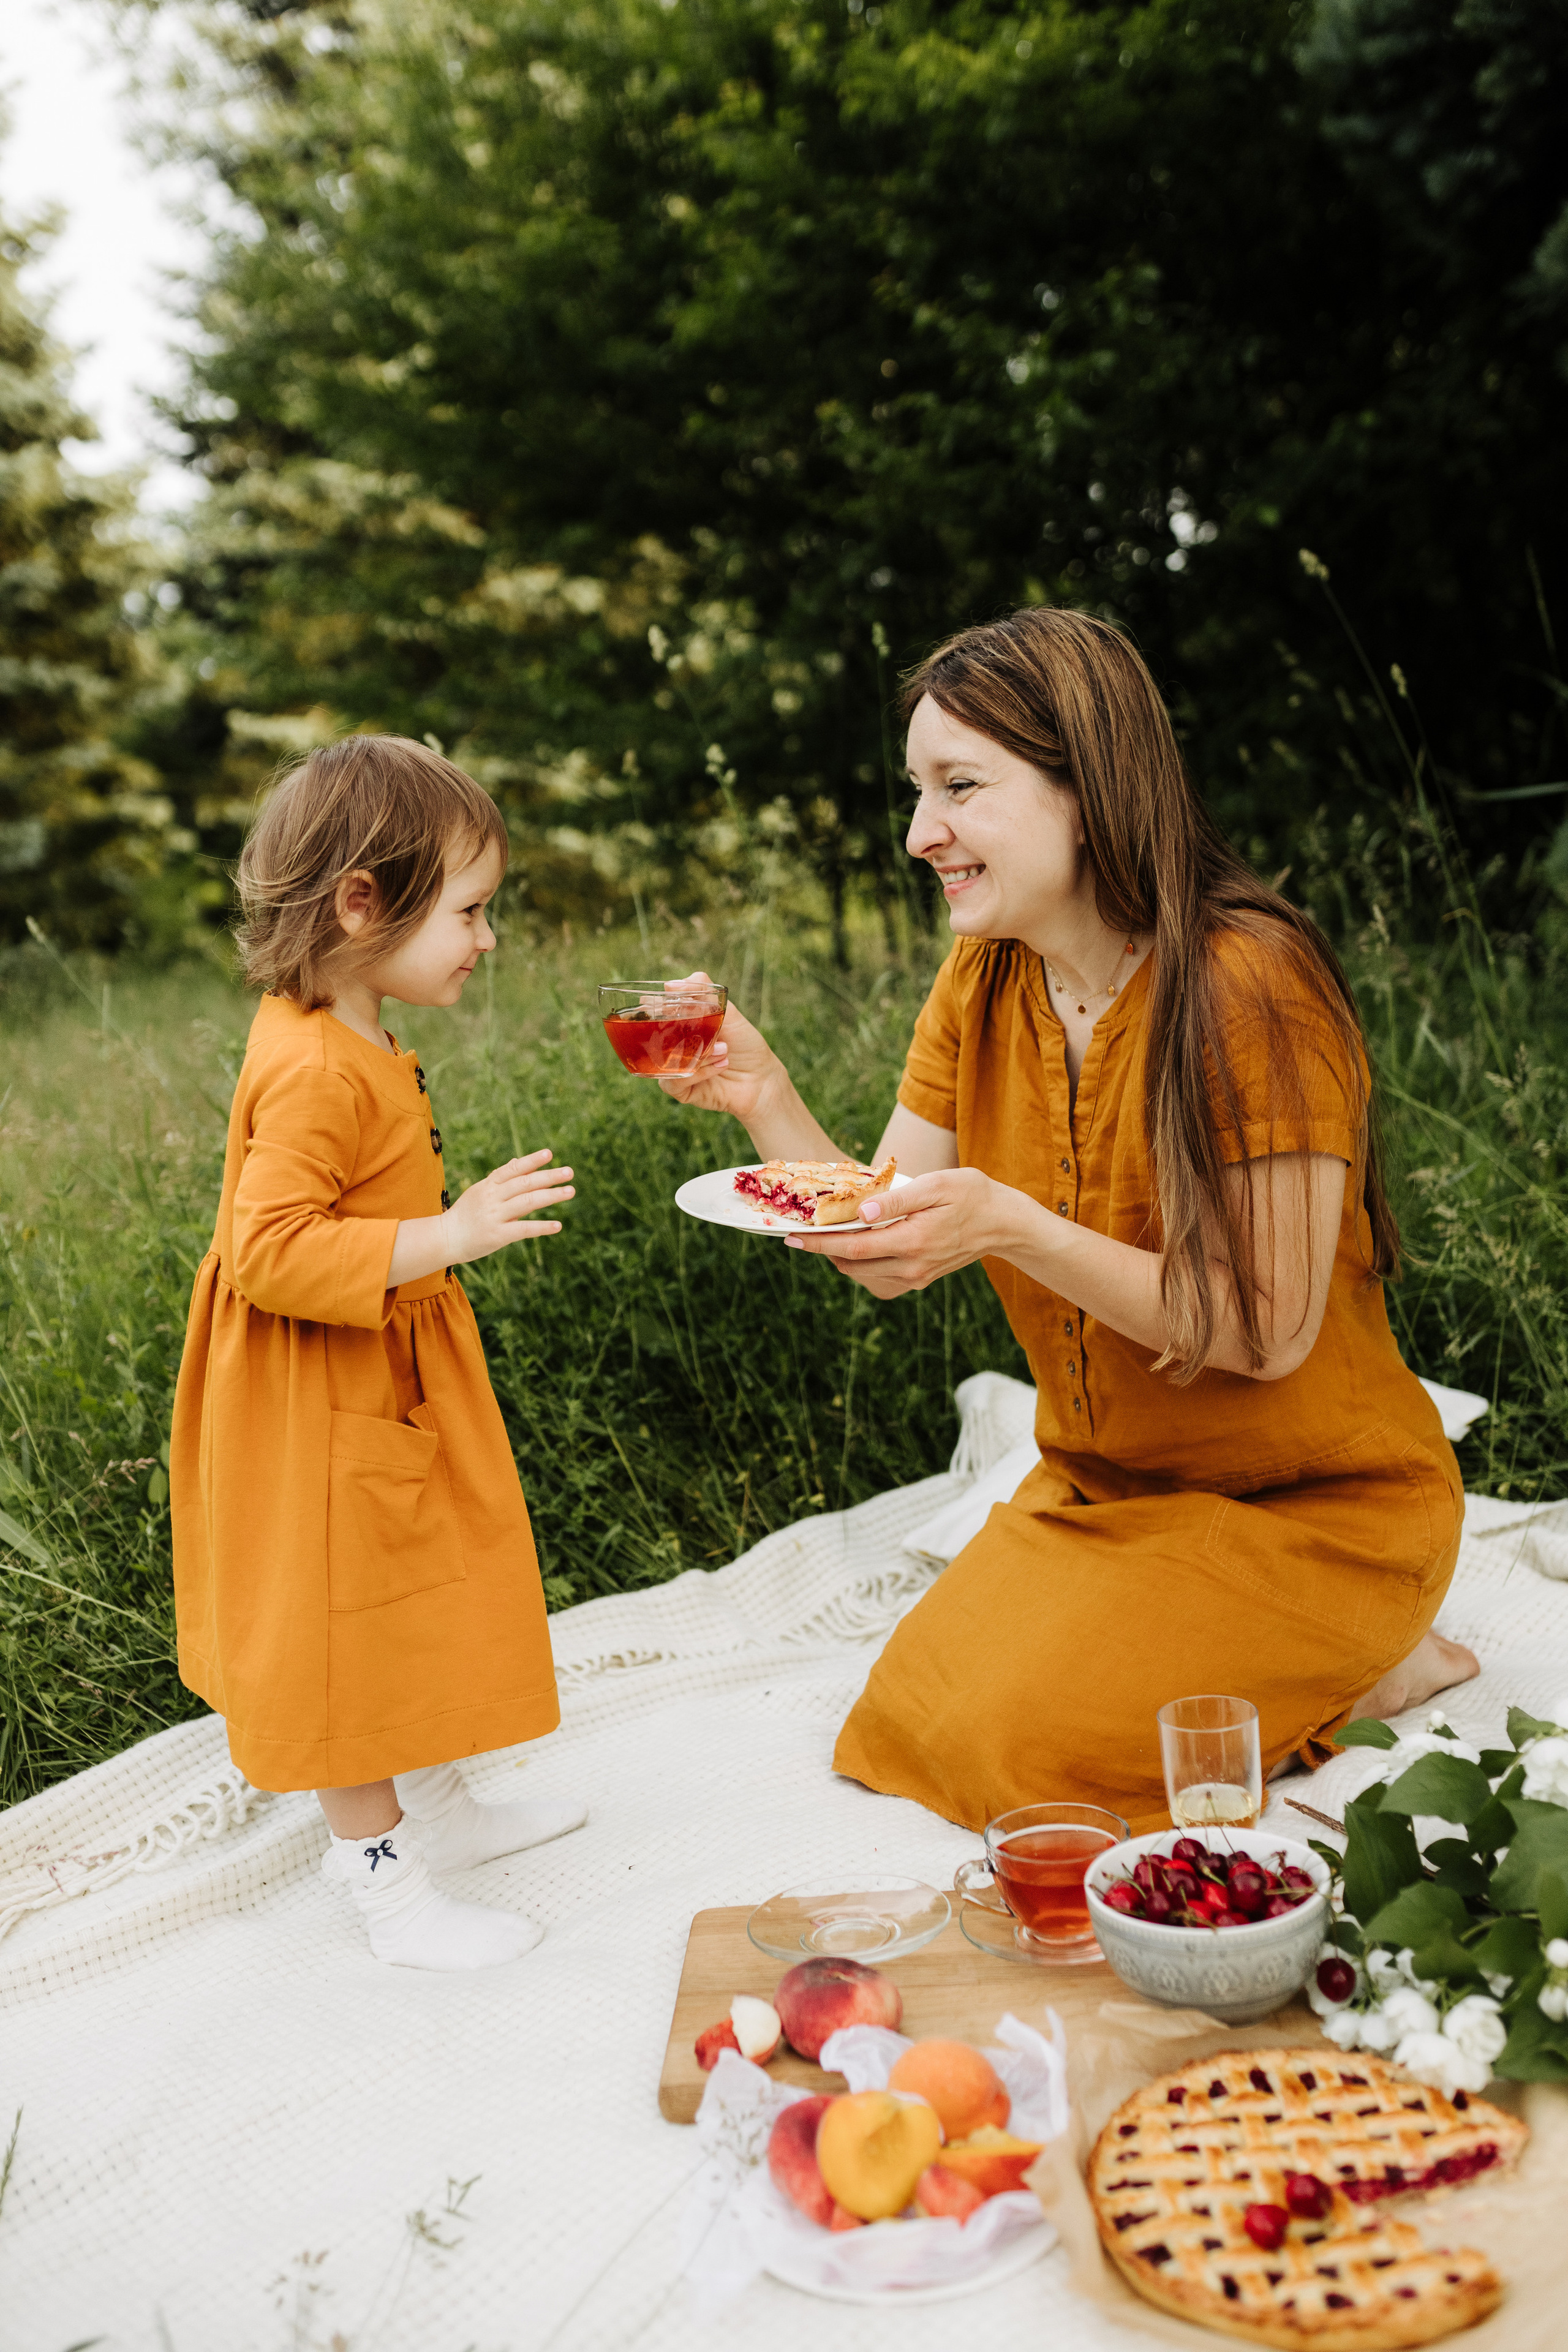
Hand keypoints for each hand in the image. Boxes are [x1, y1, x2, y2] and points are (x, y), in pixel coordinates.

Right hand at [444, 1148, 574, 1264]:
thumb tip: (518, 1161)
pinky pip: (523, 1229)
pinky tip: (557, 1225)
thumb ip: (499, 1178)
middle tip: (569, 1172)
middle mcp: (492, 1197)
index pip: (513, 1169)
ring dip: (551, 1196)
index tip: (550, 1154)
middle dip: (548, 1176)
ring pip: (527, 1202)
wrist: (444, 1238)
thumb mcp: (479, 1191)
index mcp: (488, 1185)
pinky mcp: (497, 1236)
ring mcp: (494, 1216)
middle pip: (524, 1183)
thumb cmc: (465, 1214)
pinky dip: (541, 1227)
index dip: (531, 1161)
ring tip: (570, 1191)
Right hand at [654, 970, 783, 1121]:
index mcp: (679, 1025)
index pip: (655, 1013)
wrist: (761, 1079)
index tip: (672, 1004)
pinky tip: (721, 1065)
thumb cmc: (745, 1044)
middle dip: (677, 1030)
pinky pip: (676, 1080)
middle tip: (699, 1030)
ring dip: (699, 1052)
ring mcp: (673, 1067)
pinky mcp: (678, 1089)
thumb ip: (703, 993)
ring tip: (724, 1049)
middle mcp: (672, 1045)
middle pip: (652, 1036)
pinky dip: (701, 1071)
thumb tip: (671, 985)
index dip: (658, 1007)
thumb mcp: (728, 1013)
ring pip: (665, 1058)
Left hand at [782, 1166, 1017, 1296]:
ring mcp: (916, 1278)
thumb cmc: (972, 1195)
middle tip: (803, 1232)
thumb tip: (860, 1211)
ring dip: (841, 1260)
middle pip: (852, 1265)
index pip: (852, 1247)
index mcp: (912, 1241)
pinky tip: (860, 1248)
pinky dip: (862, 1268)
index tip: (790, 1236)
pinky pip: (880, 1282)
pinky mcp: (920, 1280)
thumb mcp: (937, 1185)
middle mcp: (912, 1267)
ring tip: (827, 1237)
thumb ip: (896, 1200)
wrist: (1005, 1223)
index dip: (818, 1244)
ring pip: (863, 1277)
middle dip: (823, 1251)